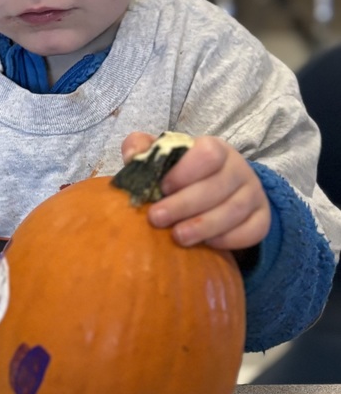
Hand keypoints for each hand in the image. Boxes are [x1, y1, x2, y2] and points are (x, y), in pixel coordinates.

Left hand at [121, 132, 270, 250]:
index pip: (209, 153)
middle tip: (157, 218)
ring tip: (178, 237)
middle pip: (218, 186)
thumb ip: (144, 150)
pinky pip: (252, 231)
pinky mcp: (262, 219)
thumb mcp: (165, 158)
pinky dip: (229, 239)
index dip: (185, 171)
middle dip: (184, 204)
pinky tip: (207, 244)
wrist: (219, 193)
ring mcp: (253, 194)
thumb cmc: (184, 175)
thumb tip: (131, 155)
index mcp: (215, 149)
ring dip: (204, 225)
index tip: (162, 187)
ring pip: (234, 210)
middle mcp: (239, 169)